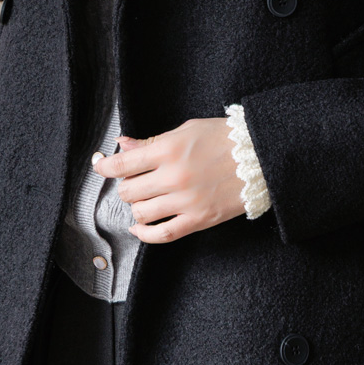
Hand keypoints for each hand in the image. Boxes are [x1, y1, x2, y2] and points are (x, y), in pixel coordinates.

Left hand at [92, 118, 244, 243]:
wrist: (262, 157)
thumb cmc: (224, 139)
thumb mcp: (186, 130)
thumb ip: (152, 141)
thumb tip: (123, 145)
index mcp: (169, 149)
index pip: (123, 163)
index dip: (105, 167)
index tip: (101, 166)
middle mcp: (174, 177)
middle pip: (129, 191)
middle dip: (126, 187)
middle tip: (135, 181)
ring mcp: (186, 201)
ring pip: (141, 213)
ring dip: (136, 208)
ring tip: (145, 200)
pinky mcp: (198, 219)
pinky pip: (162, 234)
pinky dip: (145, 234)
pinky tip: (140, 227)